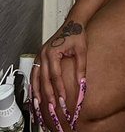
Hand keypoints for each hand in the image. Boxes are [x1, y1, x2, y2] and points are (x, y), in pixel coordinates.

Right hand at [30, 17, 87, 131]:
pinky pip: (35, 72)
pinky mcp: (40, 56)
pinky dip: (34, 84)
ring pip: (36, 77)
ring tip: (40, 105)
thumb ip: (81, 67)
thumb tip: (81, 84)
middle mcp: (44, 53)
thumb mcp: (82, 50)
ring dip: (37, 92)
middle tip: (53, 107)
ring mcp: (40, 55)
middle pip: (44, 79)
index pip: (55, 75)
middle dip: (48, 95)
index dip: (59, 89)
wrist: (73, 23)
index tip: (63, 100)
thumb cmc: (77, 34)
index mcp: (53, 52)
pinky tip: (36, 93)